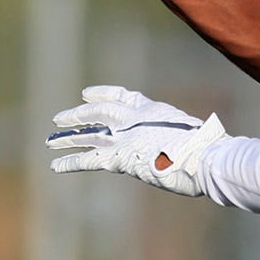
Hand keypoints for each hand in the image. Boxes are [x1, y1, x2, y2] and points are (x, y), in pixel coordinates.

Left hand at [48, 85, 226, 194]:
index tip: (85, 94)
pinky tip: (55, 165)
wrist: (206, 157)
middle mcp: (135, 119)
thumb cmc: (209, 150)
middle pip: (99, 113)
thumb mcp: (195, 136)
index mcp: (154, 110)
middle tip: (58, 119)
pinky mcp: (120, 158)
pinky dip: (71, 162)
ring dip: (68, 138)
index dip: (102, 94)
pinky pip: (89, 160)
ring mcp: (126, 137)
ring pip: (89, 134)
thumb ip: (184, 137)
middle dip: (78, 116)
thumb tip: (196, 144)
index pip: (124, 97)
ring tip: (50, 141)